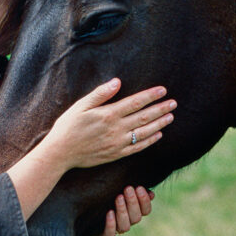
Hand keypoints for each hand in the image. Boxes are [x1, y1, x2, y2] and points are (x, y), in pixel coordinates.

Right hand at [41, 78, 175, 171]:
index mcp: (108, 114)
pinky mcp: (116, 154)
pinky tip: (159, 135)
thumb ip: (100, 94)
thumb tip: (117, 81)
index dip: (151, 96)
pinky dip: (150, 141)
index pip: (135, 102)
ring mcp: (118, 143)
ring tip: (171, 117)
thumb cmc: (68, 126)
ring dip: (159, 123)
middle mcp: (116, 129)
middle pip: (144, 117)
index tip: (163, 90)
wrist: (61, 153)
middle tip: (174, 103)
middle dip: (160, 109)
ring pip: (144, 132)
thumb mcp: (81, 106)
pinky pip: (138, 147)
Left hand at [99, 186, 153, 235]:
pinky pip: (110, 235)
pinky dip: (111, 225)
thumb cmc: (111, 192)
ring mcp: (117, 229)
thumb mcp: (122, 188)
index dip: (144, 201)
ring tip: (118, 197)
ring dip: (123, 211)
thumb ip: (136, 190)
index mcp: (136, 211)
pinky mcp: (105, 234)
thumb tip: (151, 194)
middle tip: (128, 188)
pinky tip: (109, 212)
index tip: (139, 187)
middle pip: (136, 218)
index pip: (146, 210)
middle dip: (133, 202)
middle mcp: (128, 221)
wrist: (90, 203)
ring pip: (125, 226)